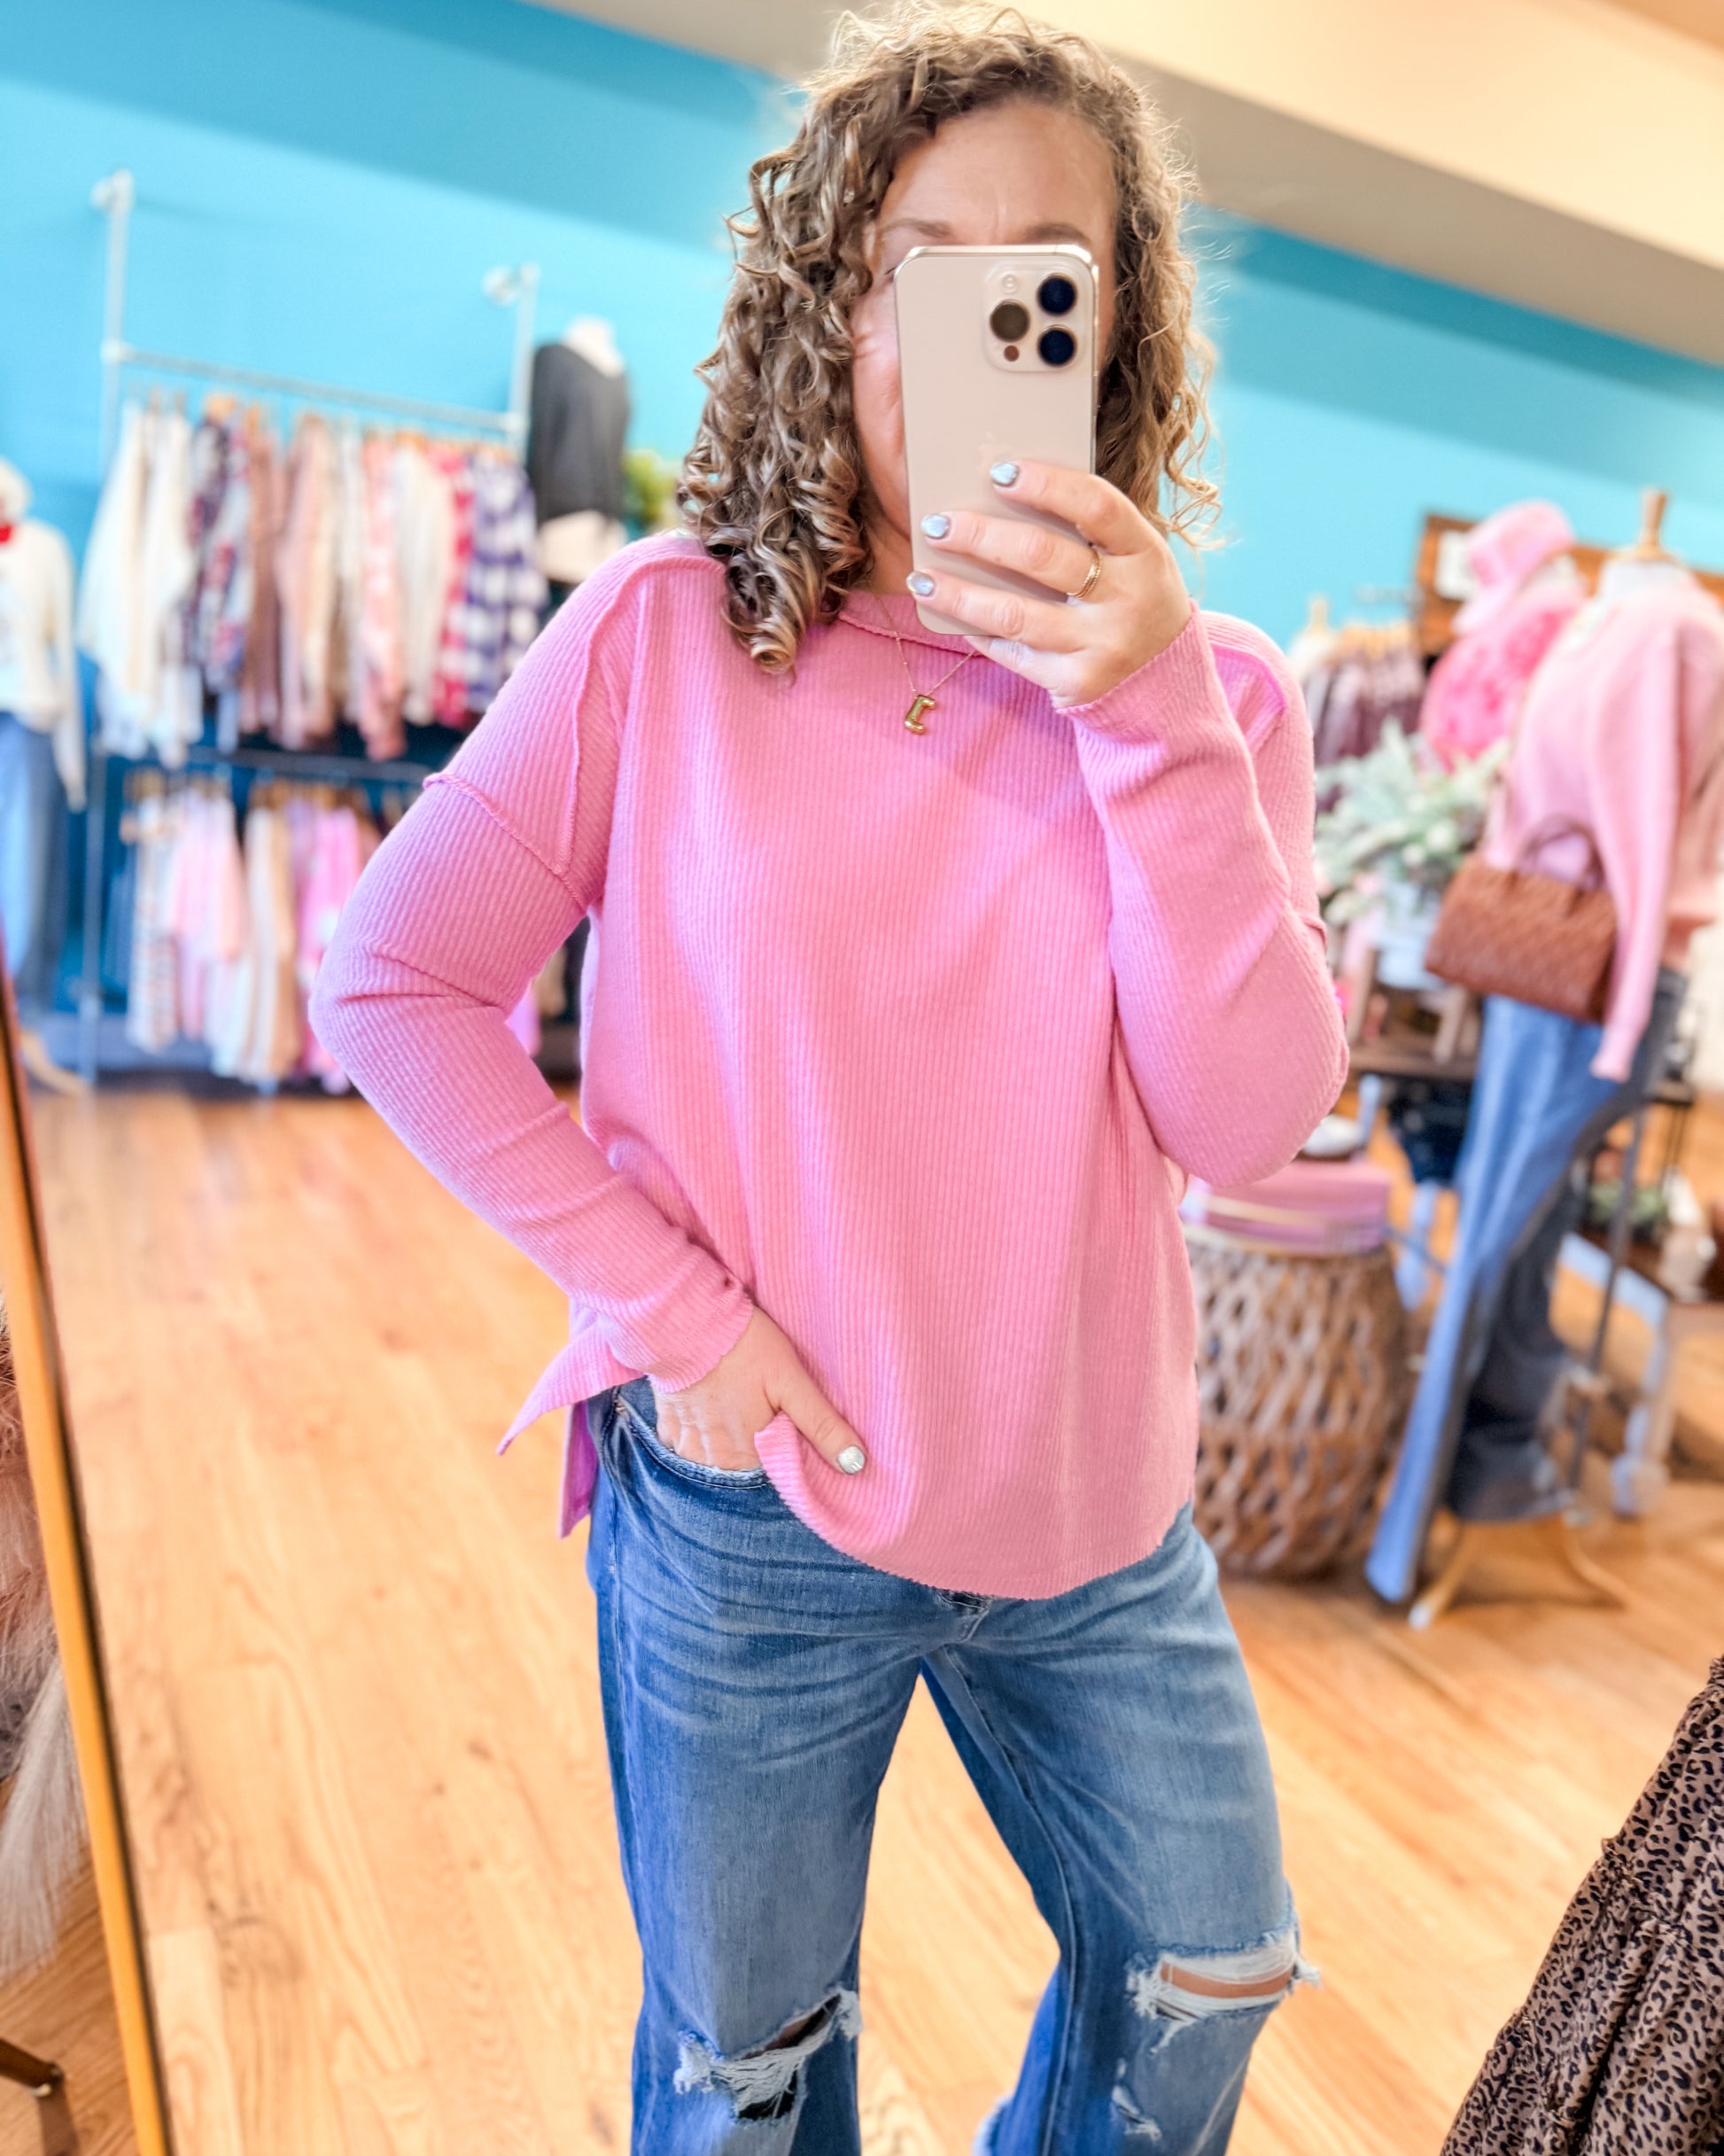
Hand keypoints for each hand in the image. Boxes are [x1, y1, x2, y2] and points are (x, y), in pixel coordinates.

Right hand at [651, 1307, 867, 1476]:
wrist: (685, 1320)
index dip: (786, 1452)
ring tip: (737, 1409)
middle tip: (762, 1412)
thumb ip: (822, 1424)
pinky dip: (699, 1434)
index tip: (790, 1429)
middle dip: (757, 1449)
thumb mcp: (791, 1381)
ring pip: (714, 1460)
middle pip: (744, 1469)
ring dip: (727, 1444)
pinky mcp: (666, 1426)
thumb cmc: (744, 1347)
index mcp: (747, 1456)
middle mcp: (714, 1460)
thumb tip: (855, 1464)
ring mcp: (686, 1444)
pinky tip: (709, 1410)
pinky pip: (685, 1445)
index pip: (775, 1473)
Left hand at [907, 458, 1191, 706]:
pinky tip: (951, 615)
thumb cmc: (1133, 600)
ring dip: (959, 593)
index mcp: (1145, 552)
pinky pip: (1014, 653)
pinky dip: (978, 632)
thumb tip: (1005, 493)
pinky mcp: (1077, 682)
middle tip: (937, 524)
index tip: (999, 472)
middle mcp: (1128, 599)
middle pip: (1043, 556)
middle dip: (981, 536)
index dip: (1047, 484)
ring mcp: (1102, 645)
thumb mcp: (1132, 559)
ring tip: (922, 577)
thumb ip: (1088, 531)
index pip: (1096, 506)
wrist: (1162, 681)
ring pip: (1014, 613)